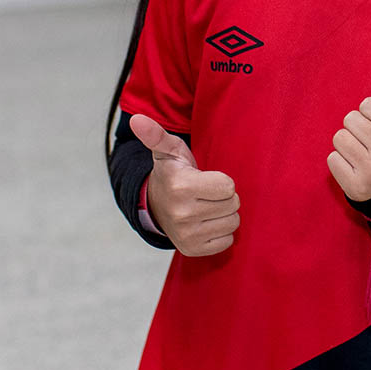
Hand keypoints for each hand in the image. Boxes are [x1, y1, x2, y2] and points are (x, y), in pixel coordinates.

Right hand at [129, 113, 239, 256]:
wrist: (157, 206)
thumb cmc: (172, 173)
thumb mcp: (167, 151)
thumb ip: (156, 134)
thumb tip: (137, 119)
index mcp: (181, 186)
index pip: (228, 186)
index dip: (220, 180)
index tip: (205, 179)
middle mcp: (182, 214)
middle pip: (233, 204)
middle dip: (223, 196)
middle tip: (206, 193)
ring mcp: (187, 235)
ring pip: (232, 222)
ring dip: (224, 214)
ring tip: (206, 206)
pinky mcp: (192, 250)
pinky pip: (227, 241)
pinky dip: (220, 232)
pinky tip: (205, 223)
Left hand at [327, 90, 370, 203]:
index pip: (366, 104)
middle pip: (350, 119)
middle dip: (361, 129)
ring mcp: (370, 170)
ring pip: (340, 138)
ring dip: (350, 146)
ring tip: (366, 156)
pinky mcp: (354, 186)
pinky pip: (332, 159)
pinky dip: (342, 164)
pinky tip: (358, 170)